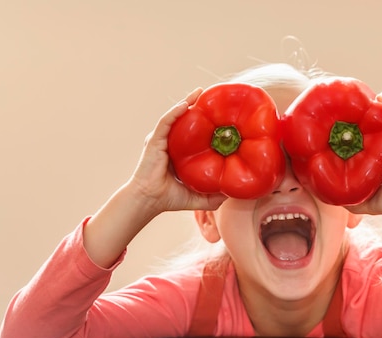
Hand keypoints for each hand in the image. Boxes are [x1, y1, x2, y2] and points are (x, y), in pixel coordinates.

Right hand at [127, 88, 227, 214]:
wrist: (149, 201)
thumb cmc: (169, 198)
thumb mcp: (197, 196)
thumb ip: (213, 197)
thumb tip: (232, 194)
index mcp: (178, 152)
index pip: (192, 133)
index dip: (204, 122)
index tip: (220, 114)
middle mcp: (168, 143)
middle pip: (184, 120)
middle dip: (196, 107)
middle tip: (213, 97)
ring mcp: (161, 140)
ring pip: (175, 116)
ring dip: (187, 102)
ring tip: (201, 92)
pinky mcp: (154, 140)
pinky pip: (165, 122)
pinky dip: (175, 111)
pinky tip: (186, 104)